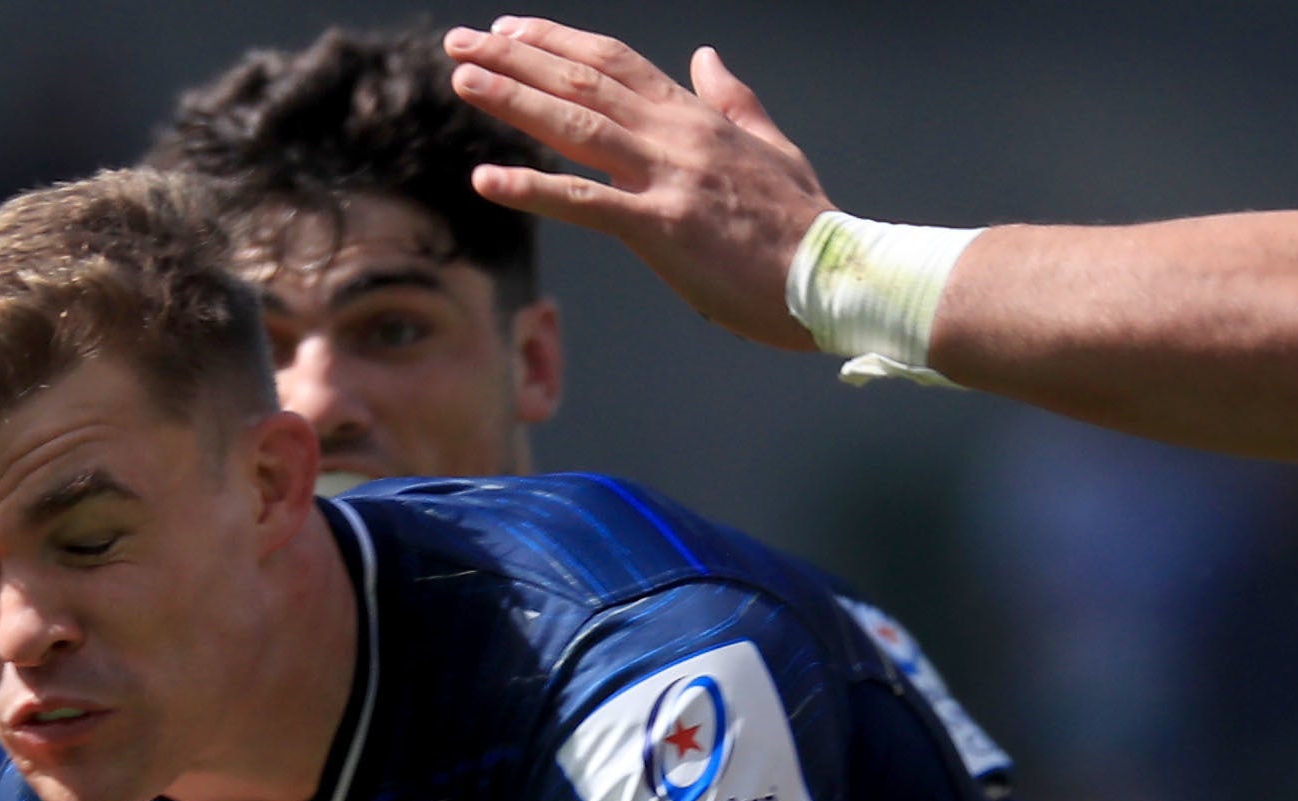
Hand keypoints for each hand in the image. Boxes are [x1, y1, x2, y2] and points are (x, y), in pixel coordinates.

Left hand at [443, 22, 830, 351]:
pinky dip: (532, 188)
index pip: (615, 63)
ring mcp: (667, 178)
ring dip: (513, 99)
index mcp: (697, 117)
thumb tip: (707, 57)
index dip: (557, 41)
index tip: (510, 29)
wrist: (837, 274)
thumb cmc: (805, 224)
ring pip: (576, 126)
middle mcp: (675, 135)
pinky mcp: (662, 228)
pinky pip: (585, 204)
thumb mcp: (771, 147)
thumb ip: (734, 100)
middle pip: (583, 82)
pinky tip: (485, 177)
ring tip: (461, 79)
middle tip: (460, 41)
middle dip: (516, 57)